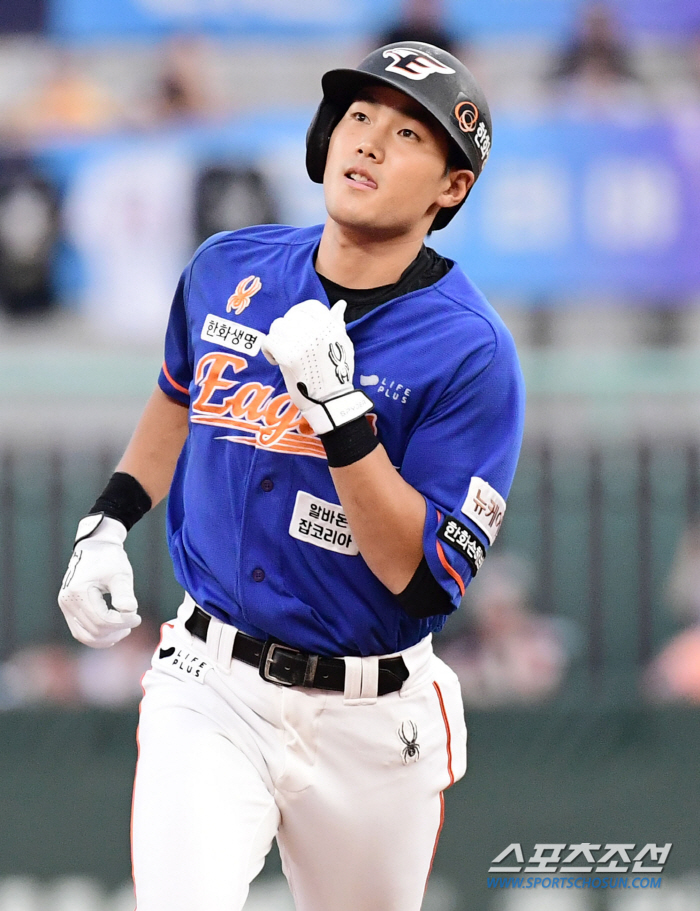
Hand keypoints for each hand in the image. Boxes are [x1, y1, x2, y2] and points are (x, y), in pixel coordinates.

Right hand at [58, 514, 140, 647]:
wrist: (95, 548)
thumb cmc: (109, 559)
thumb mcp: (120, 573)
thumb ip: (124, 592)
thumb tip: (129, 610)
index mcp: (78, 591)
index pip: (102, 620)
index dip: (122, 622)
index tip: (137, 617)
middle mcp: (67, 601)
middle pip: (94, 630)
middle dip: (116, 630)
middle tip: (133, 621)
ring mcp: (65, 606)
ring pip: (85, 636)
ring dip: (106, 638)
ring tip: (124, 629)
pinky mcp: (69, 609)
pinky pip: (80, 631)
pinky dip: (97, 636)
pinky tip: (113, 633)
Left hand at [261, 299, 372, 434]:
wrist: (330, 400)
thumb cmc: (337, 374)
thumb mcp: (343, 344)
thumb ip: (337, 323)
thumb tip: (340, 305)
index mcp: (330, 325)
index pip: (309, 307)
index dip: (300, 316)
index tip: (299, 329)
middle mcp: (316, 330)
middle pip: (291, 316)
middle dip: (288, 330)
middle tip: (290, 344)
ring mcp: (302, 342)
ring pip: (277, 327)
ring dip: (277, 339)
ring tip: (283, 352)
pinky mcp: (288, 356)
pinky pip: (269, 341)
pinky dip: (269, 350)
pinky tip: (277, 360)